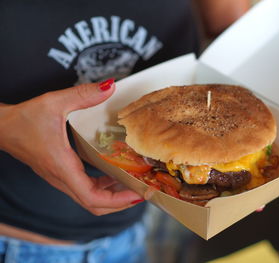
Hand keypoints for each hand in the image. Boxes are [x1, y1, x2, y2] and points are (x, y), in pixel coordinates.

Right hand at [0, 79, 143, 215]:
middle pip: (95, 205)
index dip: (118, 201)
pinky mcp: (60, 174)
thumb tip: (110, 87)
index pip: (92, 197)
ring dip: (113, 196)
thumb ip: (83, 94)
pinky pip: (85, 188)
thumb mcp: (54, 102)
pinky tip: (114, 174)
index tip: (138, 194)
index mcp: (62, 166)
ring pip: (90, 199)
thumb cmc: (24, 118)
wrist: (1, 127)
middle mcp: (62, 178)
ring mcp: (61, 178)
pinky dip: (103, 187)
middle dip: (120, 202)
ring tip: (133, 183)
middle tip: (143, 190)